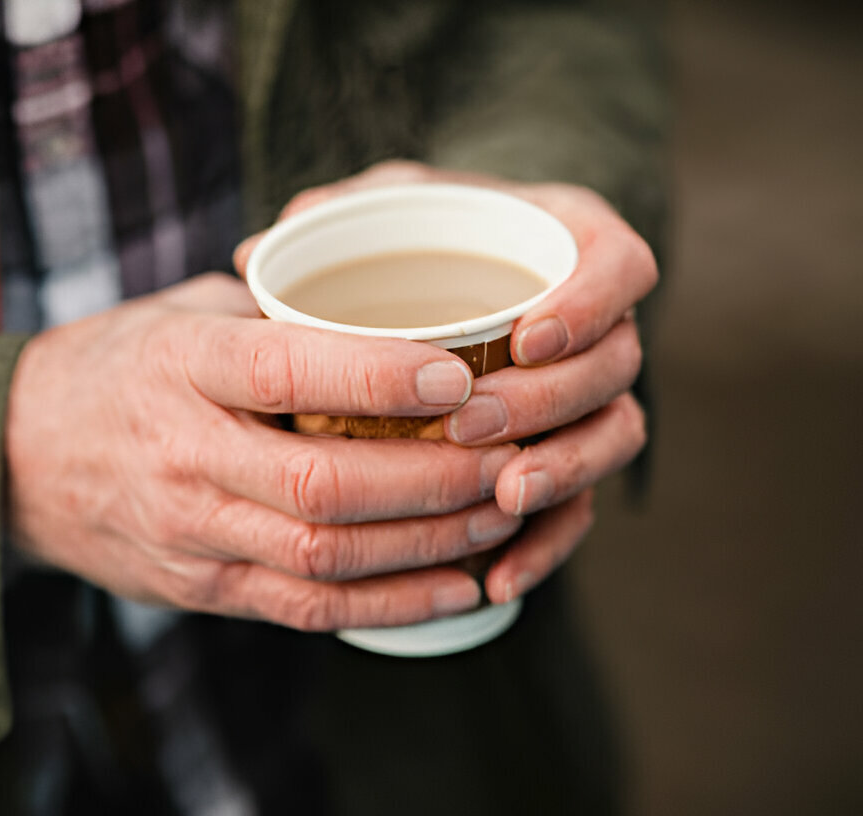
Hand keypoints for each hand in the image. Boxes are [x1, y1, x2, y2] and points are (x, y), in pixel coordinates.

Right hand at [5, 273, 522, 630]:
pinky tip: (458, 587)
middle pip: (323, 484)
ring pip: (324, 556)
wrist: (18, 458)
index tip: (460, 370)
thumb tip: (395, 305)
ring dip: (429, 543)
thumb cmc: (118, 367)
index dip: (378, 374)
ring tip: (503, 514)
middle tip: (514, 455)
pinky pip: (305, 608)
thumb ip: (273, 314)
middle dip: (435, 478)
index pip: (284, 369)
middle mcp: (182, 453)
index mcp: (179, 363)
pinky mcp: (200, 588)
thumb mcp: (179, 312)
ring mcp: (188, 531)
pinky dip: (391, 604)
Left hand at [235, 161, 657, 604]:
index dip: (588, 303)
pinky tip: (499, 579)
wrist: (437, 287)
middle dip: (550, 400)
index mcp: (570, 246)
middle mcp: (597, 323)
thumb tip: (256, 253)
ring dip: (563, 471)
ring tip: (503, 497)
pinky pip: (581, 507)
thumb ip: (342, 213)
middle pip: (614, 365)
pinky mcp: (570, 455)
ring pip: (611, 437)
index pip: (619, 266)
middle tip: (472, 424)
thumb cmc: (413, 241)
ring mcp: (591, 394)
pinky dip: (546, 545)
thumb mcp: (386, 208)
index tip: (526, 336)